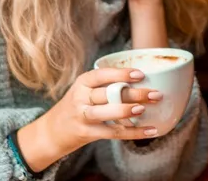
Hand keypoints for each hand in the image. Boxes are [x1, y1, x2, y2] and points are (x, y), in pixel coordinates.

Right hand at [17, 68, 161, 171]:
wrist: (52, 132)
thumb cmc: (76, 107)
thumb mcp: (85, 91)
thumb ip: (106, 86)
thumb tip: (143, 82)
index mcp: (82, 82)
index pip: (102, 74)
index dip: (121, 74)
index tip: (140, 74)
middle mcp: (80, 97)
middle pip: (108, 93)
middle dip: (133, 93)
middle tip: (155, 93)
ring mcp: (82, 115)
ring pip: (106, 112)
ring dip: (126, 110)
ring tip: (144, 109)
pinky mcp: (87, 133)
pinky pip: (113, 133)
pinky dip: (133, 132)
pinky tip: (149, 130)